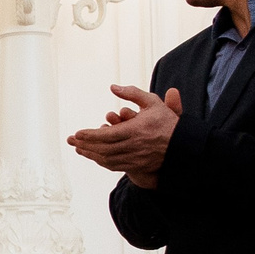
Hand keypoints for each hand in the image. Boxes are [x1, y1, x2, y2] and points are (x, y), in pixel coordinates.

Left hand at [67, 84, 183, 188]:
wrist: (183, 145)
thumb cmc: (166, 121)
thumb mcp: (152, 102)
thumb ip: (132, 93)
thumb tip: (113, 87)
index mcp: (137, 130)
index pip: (108, 135)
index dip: (91, 135)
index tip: (78, 133)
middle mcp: (135, 146)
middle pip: (104, 148)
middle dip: (85, 145)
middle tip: (71, 140)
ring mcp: (135, 158)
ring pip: (107, 159)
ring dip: (91, 154)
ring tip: (78, 148)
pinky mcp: (137, 166)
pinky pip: (114, 166)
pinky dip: (101, 161)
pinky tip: (94, 156)